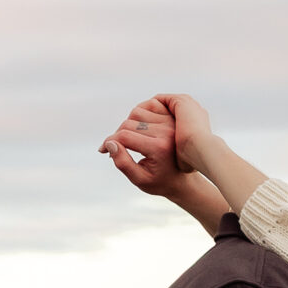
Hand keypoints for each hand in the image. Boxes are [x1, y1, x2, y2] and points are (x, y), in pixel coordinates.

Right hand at [103, 94, 226, 228]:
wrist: (184, 178)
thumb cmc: (161, 182)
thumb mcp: (140, 180)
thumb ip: (123, 163)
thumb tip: (110, 143)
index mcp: (158, 148)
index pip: (124, 136)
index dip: (109, 142)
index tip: (103, 150)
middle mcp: (166, 132)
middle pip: (129, 123)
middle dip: (116, 135)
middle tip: (115, 148)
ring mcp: (170, 122)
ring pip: (137, 112)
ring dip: (127, 124)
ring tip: (127, 139)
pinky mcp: (172, 117)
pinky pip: (149, 106)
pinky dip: (139, 114)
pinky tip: (137, 128)